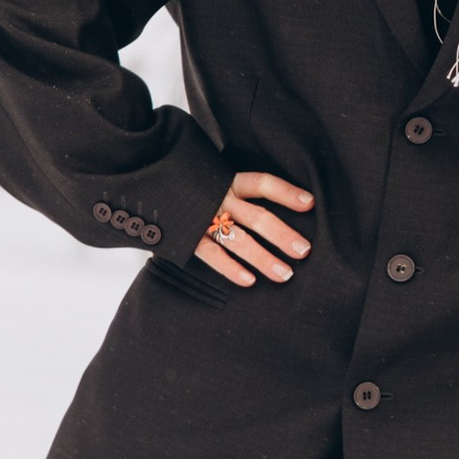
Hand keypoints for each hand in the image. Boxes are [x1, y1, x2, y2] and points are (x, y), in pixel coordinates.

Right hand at [195, 171, 314, 286]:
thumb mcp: (216, 178)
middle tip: (304, 251)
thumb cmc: (192, 187)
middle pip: (257, 217)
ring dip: (263, 259)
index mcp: (228, 181)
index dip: (286, 192)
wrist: (149, 185)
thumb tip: (284, 202)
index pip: (262, 183)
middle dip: (283, 235)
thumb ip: (240, 189)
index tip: (309, 203)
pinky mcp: (187, 237)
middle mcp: (218, 199)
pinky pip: (212, 255)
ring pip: (238, 240)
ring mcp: (203, 219)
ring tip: (285, 274)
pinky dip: (231, 269)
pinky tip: (250, 281)